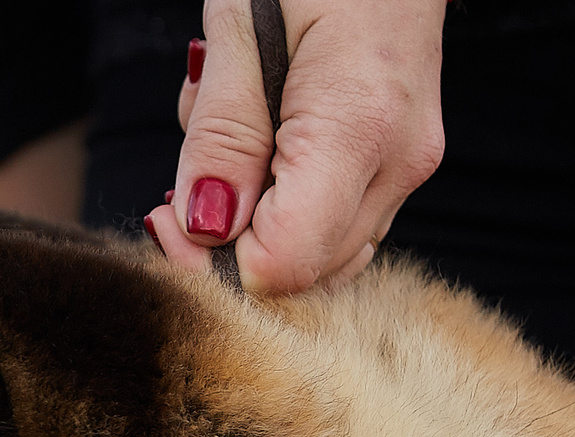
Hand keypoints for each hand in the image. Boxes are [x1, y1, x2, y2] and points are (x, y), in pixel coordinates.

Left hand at [146, 0, 446, 294]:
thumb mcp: (240, 22)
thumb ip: (222, 135)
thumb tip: (203, 230)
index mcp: (360, 124)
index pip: (281, 263)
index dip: (211, 262)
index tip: (166, 217)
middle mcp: (398, 161)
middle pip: (302, 273)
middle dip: (227, 244)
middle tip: (181, 182)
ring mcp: (408, 165)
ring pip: (320, 257)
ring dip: (253, 223)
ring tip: (227, 134)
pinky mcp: (402, 160)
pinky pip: (336, 222)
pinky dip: (284, 205)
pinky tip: (261, 142)